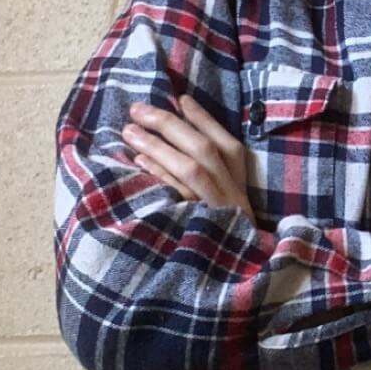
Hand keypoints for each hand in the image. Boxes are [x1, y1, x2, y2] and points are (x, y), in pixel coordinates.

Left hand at [120, 96, 254, 218]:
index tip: (179, 98)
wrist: (232, 270)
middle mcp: (231, 190)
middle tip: (137, 110)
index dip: (202, 118)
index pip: (223, 140)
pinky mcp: (199, 226)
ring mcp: (216, 208)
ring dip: (158, 147)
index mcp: (240, 178)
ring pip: (191, 169)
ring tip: (129, 131)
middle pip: (202, 149)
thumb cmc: (221, 226)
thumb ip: (208, 160)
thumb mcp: (224, 191)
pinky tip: (138, 162)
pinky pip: (179, 195)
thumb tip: (180, 117)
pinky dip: (159, 175)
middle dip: (169, 125)